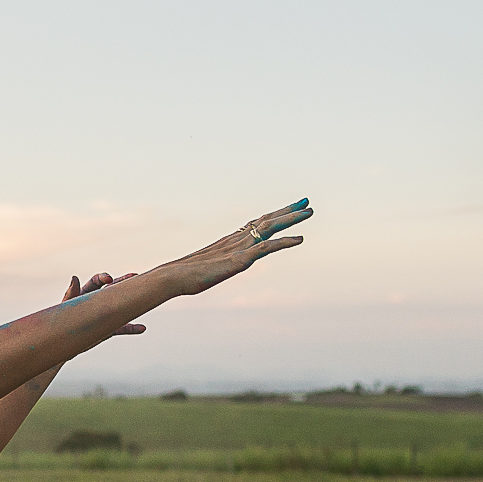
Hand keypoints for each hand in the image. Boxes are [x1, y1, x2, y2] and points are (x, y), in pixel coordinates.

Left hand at [63, 272, 145, 336]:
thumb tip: (74, 277)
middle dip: (123, 282)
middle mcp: (97, 303)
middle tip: (134, 275)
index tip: (109, 279)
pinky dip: (132, 328)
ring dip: (132, 303)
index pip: (96, 282)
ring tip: (145, 297)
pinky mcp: (107, 329)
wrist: (62, 344)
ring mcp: (104, 316)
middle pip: (112, 290)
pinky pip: (122, 328)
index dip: (103, 278)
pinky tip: (142, 328)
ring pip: (121, 307)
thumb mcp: (65, 308)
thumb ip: (71, 293)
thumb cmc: (60, 323)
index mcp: (84, 294)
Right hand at [158, 198, 312, 295]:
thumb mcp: (202, 270)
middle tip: (305, 202)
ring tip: (309, 212)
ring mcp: (239, 248)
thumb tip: (204, 272)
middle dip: (287, 211)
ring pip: (270, 228)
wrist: (172, 277)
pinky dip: (286, 242)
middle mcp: (236, 240)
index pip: (255, 224)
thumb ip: (210, 267)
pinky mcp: (240, 260)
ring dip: (291, 219)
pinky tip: (300, 239)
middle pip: (266, 220)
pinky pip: (267, 247)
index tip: (285, 209)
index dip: (272, 216)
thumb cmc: (182, 277)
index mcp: (229, 242)